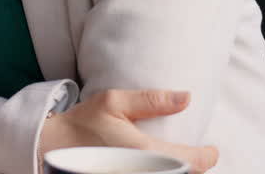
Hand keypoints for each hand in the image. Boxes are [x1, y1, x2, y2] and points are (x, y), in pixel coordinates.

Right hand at [39, 89, 218, 172]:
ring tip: (179, 162)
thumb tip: (186, 98)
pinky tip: (157, 166)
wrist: (52, 146)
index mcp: (143, 150)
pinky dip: (161, 172)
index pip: (190, 162)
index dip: (207, 157)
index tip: (212, 150)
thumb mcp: (113, 101)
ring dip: (177, 171)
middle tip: (197, 157)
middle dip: (194, 168)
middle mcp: (141, 170)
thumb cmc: (83, 122)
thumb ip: (151, 100)